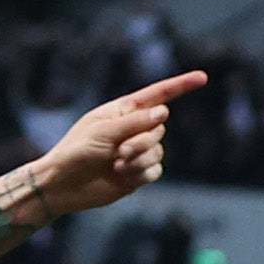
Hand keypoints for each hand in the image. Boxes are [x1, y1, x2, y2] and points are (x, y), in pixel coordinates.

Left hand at [25, 72, 205, 220]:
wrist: (61, 185)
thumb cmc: (74, 153)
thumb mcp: (102, 132)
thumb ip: (134, 122)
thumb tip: (163, 111)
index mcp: (122, 111)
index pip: (156, 95)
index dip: (180, 86)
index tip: (202, 77)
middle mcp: (133, 129)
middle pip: (159, 128)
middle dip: (143, 140)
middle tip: (119, 151)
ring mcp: (136, 151)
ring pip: (159, 150)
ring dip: (139, 159)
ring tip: (116, 165)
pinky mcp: (137, 172)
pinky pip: (155, 170)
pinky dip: (140, 173)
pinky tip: (120, 177)